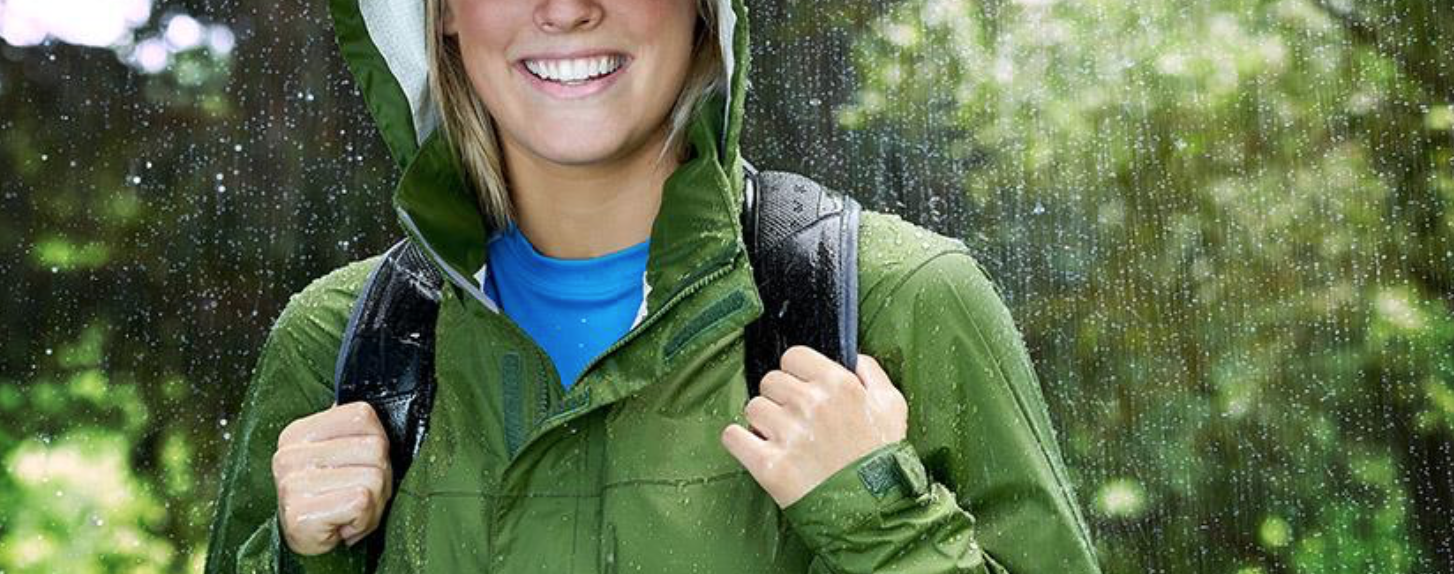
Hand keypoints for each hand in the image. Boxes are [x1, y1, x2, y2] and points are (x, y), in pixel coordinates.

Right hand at [272, 401, 392, 554]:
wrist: (306, 542)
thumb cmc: (329, 498)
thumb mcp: (338, 455)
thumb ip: (351, 431)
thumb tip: (373, 409)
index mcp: (298, 433)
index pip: (362, 415)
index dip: (377, 442)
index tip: (360, 465)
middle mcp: (290, 455)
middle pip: (375, 447)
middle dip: (380, 478)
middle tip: (358, 495)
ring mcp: (292, 483)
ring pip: (374, 477)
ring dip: (374, 502)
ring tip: (351, 510)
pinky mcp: (301, 512)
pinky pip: (362, 502)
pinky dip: (364, 519)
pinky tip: (345, 523)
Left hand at [721, 347, 908, 507]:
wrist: (872, 512)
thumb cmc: (881, 460)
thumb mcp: (892, 407)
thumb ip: (871, 373)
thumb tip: (852, 357)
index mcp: (839, 385)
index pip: (793, 356)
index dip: (796, 373)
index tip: (801, 389)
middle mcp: (811, 404)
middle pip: (770, 381)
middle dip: (779, 398)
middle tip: (794, 420)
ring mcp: (788, 434)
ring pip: (752, 408)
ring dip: (762, 423)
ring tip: (782, 440)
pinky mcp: (769, 465)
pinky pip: (732, 437)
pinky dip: (740, 442)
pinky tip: (757, 449)